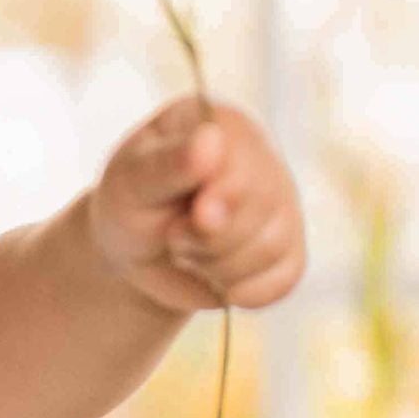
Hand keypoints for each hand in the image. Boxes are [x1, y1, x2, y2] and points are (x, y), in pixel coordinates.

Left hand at [86, 94, 306, 318]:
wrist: (136, 252)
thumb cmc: (131, 204)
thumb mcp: (131, 182)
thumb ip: (167, 164)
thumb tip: (211, 142)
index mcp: (224, 125)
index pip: (246, 161)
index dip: (223, 198)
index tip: (193, 215)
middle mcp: (261, 158)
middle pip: (262, 207)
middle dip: (210, 239)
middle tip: (174, 237)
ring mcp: (280, 203)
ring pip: (272, 247)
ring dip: (220, 267)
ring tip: (189, 253)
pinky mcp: (287, 248)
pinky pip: (284, 279)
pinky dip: (244, 292)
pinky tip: (216, 279)